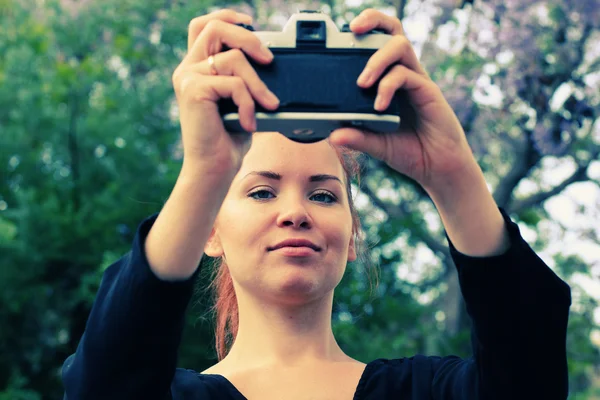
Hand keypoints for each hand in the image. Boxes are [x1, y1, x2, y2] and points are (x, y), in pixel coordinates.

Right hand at [171, 9, 279, 173]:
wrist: (214, 168)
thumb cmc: (229, 138)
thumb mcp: (240, 100)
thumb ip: (244, 77)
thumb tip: (270, 57)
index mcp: (196, 68)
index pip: (205, 25)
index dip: (228, 17)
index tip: (252, 23)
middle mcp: (187, 69)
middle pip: (214, 27)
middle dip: (248, 38)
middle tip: (270, 59)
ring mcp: (188, 78)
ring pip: (233, 59)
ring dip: (258, 84)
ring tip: (267, 106)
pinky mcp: (193, 91)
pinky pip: (234, 83)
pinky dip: (250, 103)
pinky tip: (249, 123)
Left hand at [328, 9, 477, 192]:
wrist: (437, 168)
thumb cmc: (409, 151)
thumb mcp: (376, 145)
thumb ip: (357, 138)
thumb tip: (332, 135)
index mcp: (389, 80)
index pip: (377, 44)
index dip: (362, 32)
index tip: (339, 35)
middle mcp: (403, 73)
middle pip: (392, 31)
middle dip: (373, 20)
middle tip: (352, 29)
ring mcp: (416, 80)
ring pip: (400, 45)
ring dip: (377, 59)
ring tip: (362, 83)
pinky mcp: (428, 91)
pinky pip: (406, 74)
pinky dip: (388, 86)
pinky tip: (380, 106)